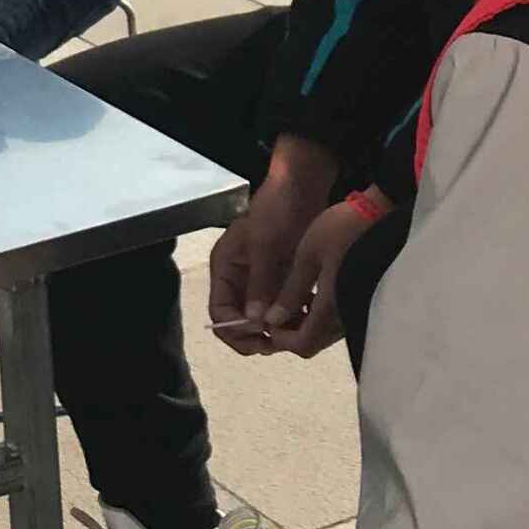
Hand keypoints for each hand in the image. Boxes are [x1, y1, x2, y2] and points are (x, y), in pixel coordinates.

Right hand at [205, 150, 335, 355]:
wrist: (303, 186)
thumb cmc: (277, 210)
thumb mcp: (265, 245)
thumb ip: (259, 283)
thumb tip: (254, 322)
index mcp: (225, 269)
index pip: (220, 312)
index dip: (236, 328)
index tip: (261, 333)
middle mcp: (239, 279)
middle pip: (239, 321)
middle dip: (255, 335)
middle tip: (280, 342)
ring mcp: (261, 281)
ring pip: (262, 318)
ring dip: (276, 329)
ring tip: (297, 332)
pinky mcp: (281, 280)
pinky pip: (281, 308)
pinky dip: (292, 316)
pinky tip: (308, 317)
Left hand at [267, 193, 388, 357]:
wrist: (380, 214)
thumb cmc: (341, 231)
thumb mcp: (308, 256)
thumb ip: (291, 292)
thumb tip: (271, 321)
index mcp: (331, 309)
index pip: (302, 344)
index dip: (280, 338)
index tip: (267, 318)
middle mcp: (345, 318)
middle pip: (313, 343)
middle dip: (290, 332)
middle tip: (275, 308)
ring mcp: (356, 311)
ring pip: (324, 333)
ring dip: (304, 323)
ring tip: (290, 298)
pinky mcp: (363, 301)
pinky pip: (336, 321)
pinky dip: (319, 315)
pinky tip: (312, 292)